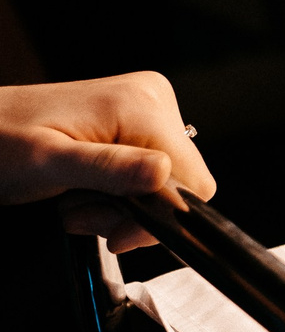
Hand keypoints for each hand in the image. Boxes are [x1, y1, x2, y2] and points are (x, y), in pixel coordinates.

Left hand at [0, 72, 216, 250]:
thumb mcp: (45, 163)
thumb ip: (105, 169)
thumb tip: (163, 175)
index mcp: (141, 106)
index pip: (191, 182)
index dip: (157, 217)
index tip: (115, 231)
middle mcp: (153, 101)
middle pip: (180, 184)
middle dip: (132, 212)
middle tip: (82, 211)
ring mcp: (147, 109)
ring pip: (166, 184)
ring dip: (121, 206)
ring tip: (75, 198)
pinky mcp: (138, 123)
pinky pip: (151, 174)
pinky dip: (119, 193)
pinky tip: (86, 187)